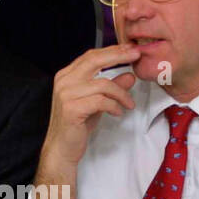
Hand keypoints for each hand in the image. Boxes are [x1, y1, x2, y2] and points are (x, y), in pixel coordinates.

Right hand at [40, 44, 139, 173]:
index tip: (131, 49)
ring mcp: (66, 94)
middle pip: (95, 60)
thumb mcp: (98, 103)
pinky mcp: (71, 109)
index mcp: (66, 76)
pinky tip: (118, 113)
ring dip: (121, 94)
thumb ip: (112, 87)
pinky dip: (114, 106)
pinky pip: (101, 101)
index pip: (91, 55)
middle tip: (137, 56)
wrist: (62, 149)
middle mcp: (64, 81)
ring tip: (129, 104)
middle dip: (118, 56)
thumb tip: (130, 75)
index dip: (113, 50)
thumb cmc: (77, 126)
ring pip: (102, 84)